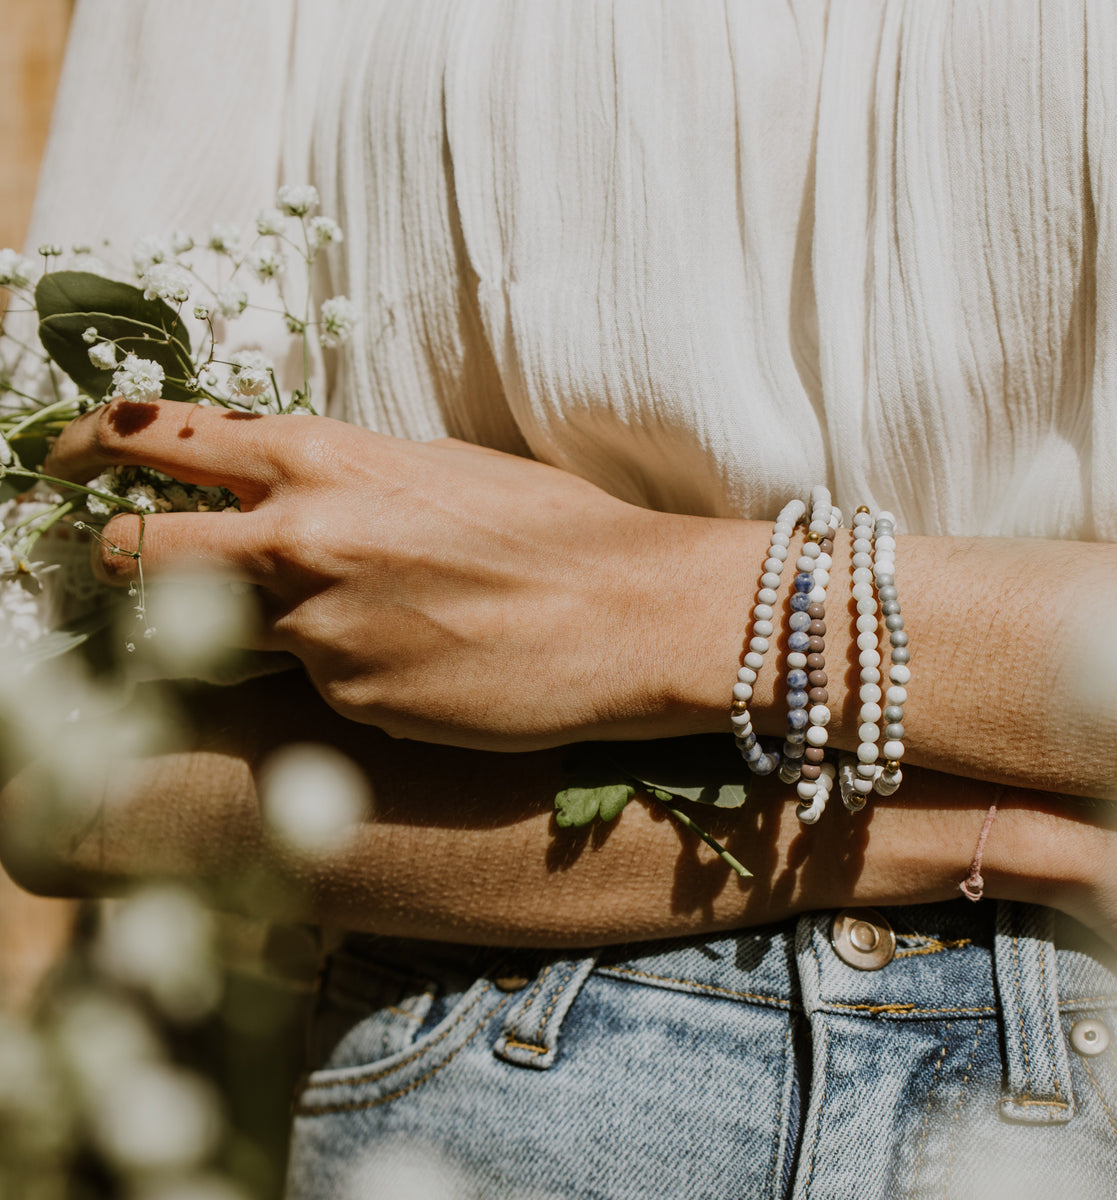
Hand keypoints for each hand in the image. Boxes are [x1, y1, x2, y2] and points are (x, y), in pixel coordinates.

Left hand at [47, 400, 736, 748]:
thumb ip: (342, 476)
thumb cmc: (553, 527)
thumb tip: (280, 485)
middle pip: (132, 552)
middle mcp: (299, 541)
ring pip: (211, 637)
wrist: (630, 615)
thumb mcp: (437, 467)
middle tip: (134, 571)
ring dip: (231, 632)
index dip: (90, 444)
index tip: (63, 464)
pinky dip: (330, 678)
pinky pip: (307, 689)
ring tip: (324, 623)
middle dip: (115, 560)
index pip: (157, 433)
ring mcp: (319, 632)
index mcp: (321, 458)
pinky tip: (409, 664)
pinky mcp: (352, 705)